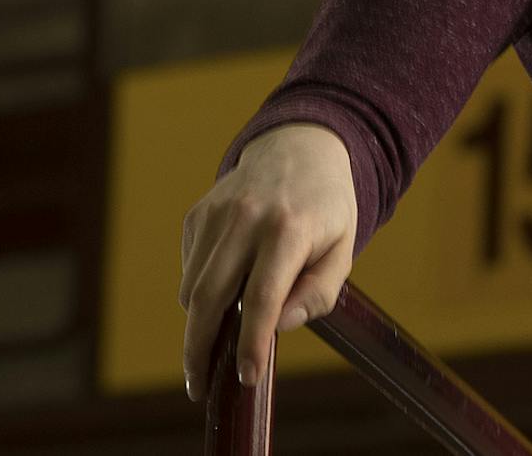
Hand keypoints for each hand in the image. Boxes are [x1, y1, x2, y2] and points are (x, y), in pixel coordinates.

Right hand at [180, 122, 356, 402]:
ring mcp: (218, 214)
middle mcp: (248, 218)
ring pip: (193, 288)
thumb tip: (280, 327)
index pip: (263, 297)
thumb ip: (318, 293)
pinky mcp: (198, 214)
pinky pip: (190, 269)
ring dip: (199, 323)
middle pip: (210, 298)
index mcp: (290, 229)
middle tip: (199, 385)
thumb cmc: (325, 208)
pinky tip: (226, 285)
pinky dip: (200, 291)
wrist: (300, 147)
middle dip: (200, 350)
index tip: (246, 377)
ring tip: (218, 338)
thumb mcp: (342, 248)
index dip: (251, 342)